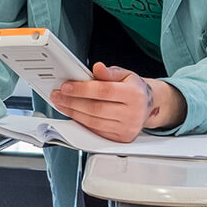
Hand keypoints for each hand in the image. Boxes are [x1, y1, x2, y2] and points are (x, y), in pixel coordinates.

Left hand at [48, 63, 175, 141]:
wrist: (148, 106)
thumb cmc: (135, 89)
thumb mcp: (126, 74)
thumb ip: (110, 72)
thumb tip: (97, 68)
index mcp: (134, 94)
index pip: (104, 91)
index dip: (82, 89)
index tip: (66, 87)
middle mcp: (133, 113)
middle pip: (96, 109)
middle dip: (72, 102)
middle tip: (58, 95)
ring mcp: (127, 128)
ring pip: (93, 122)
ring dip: (73, 113)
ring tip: (62, 104)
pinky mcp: (121, 138)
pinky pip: (96, 131)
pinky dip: (82, 122)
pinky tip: (73, 113)